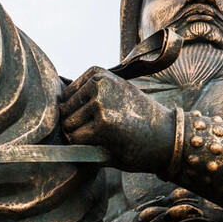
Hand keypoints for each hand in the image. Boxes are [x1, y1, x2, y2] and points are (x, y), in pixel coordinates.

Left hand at [59, 67, 175, 172]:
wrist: (167, 136)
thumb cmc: (139, 119)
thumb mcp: (116, 94)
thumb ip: (89, 95)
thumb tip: (55, 105)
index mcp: (98, 74)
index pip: (66, 96)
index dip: (77, 112)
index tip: (97, 118)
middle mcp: (98, 84)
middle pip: (65, 111)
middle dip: (77, 125)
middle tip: (103, 131)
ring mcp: (99, 103)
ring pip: (69, 126)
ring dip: (81, 137)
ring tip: (104, 137)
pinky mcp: (102, 125)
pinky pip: (76, 139)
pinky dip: (86, 147)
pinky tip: (105, 144)